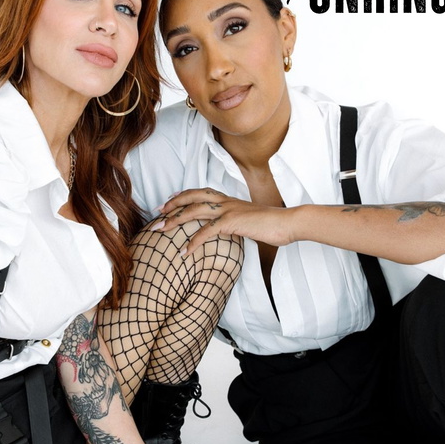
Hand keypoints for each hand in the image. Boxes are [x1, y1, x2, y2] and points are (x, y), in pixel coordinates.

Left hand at [153, 188, 295, 255]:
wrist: (287, 222)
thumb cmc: (270, 224)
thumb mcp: (247, 220)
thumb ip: (234, 221)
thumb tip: (225, 229)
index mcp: (228, 199)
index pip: (199, 192)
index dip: (182, 195)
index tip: (168, 201)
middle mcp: (225, 201)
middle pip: (192, 197)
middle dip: (172, 204)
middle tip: (157, 213)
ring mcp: (228, 210)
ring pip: (194, 210)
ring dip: (176, 220)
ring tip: (162, 230)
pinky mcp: (233, 222)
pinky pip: (207, 231)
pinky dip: (194, 241)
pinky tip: (185, 251)